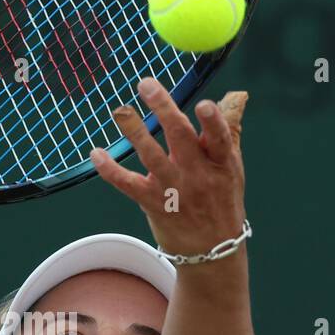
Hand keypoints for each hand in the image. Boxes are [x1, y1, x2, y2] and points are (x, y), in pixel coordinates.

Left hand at [90, 76, 248, 257]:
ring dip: (134, 131)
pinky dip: (110, 169)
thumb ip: (230, 128)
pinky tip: (96, 153)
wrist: (211, 250)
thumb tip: (238, 94)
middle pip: (180, 138)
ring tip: (121, 110)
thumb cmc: (221, 200)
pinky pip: (127, 184)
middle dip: (163, 109)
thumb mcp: (232, 166)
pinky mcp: (152, 203)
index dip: (213, 122)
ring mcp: (174, 189)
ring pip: (151, 156)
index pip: (220, 139)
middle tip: (147, 85)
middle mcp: (197, 175)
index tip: (203, 104)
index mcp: (221, 163)